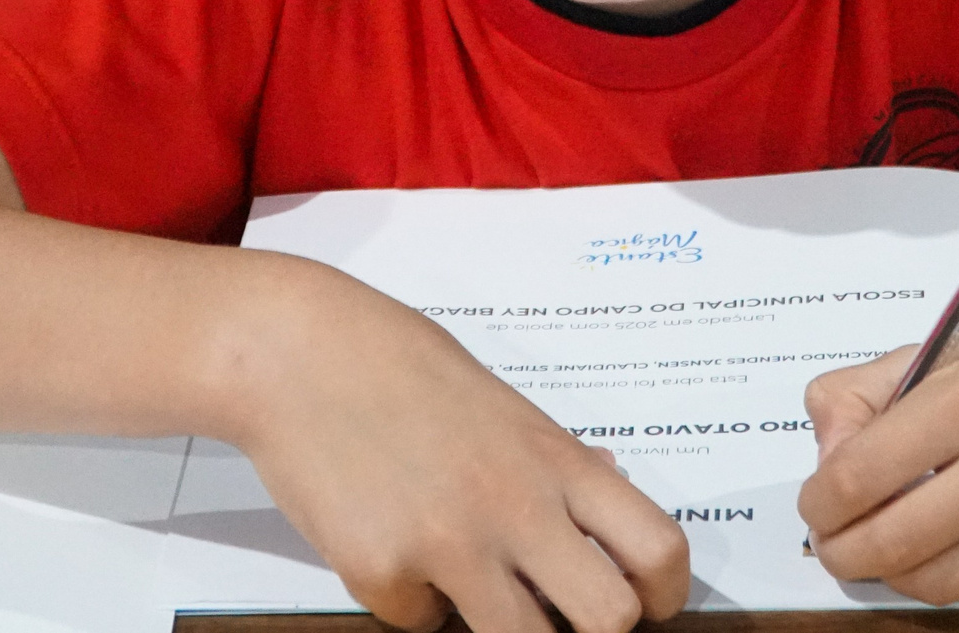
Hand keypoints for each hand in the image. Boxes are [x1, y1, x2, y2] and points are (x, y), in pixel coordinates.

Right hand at [225, 256, 687, 632]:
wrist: (293, 353)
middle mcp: (514, 506)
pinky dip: (409, 598)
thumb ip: (552, 458)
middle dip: (592, 630)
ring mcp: (448, 545)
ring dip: (500, 626)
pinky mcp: (380, 575)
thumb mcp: (498, 402)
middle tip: (558, 612)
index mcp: (553, 459)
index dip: (665, 594)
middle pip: (609, 620)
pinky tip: (384, 538)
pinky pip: (418, 623)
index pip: (656, 547)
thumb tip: (607, 489)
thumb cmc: (395, 364)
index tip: (649, 604)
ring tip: (466, 580)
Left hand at [795, 331, 958, 603]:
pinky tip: (950, 541)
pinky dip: (949, 575)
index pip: (856, 476)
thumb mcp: (946, 354)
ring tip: (885, 542)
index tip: (815, 503)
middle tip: (833, 541)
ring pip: (931, 584)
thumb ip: (863, 396)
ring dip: (890, 572)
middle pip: (887, 545)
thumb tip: (823, 461)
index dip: (817, 502)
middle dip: (841, 552)